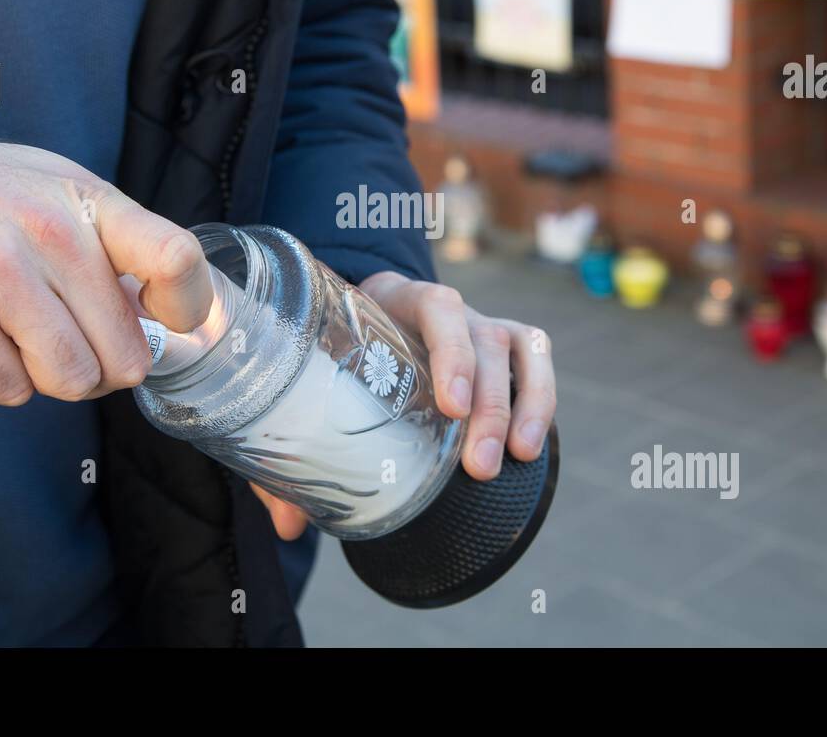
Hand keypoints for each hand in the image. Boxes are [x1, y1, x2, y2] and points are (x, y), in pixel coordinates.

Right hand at [0, 101, 212, 404]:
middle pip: (127, 356)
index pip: (175, 259)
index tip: (168, 321)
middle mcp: (50, 236)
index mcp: (89, 203)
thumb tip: (167, 317)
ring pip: (71, 381)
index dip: (187, 308)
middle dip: (105, 364)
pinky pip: (8, 390)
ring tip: (23, 337)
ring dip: (51, 376)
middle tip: (74, 341)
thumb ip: (118, 243)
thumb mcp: (61, 188)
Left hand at [253, 270, 555, 539]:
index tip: (450, 405)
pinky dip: (540, 400)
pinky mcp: (507, 345)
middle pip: (482, 338)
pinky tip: (530, 446)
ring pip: (516, 349)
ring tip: (511, 459)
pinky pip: (536, 360)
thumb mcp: (316, 379)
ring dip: (518, 405)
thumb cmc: (339, 356)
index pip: (436, 307)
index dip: (450, 351)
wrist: (366, 318)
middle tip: (478, 466)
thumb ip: (296, 442)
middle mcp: (446, 308)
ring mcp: (481, 323)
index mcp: (394, 301)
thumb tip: (287, 526)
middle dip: (487, 405)